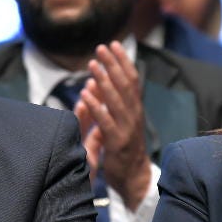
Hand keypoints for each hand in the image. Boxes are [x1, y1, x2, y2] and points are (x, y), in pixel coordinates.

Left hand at [79, 41, 151, 205]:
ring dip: (104, 80)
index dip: (123, 61)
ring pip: (116, 100)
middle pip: (125, 84)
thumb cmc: (126, 149)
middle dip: (113, 64)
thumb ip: (117, 104)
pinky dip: (96, 106)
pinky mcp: (117, 142)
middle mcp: (134, 115)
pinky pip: (106, 121)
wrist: (135, 177)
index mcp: (136, 109)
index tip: (114, 44)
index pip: (132, 79)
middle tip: (101, 47)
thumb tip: (103, 82)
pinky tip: (86, 94)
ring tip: (92, 64)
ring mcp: (127, 128)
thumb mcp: (124, 123)